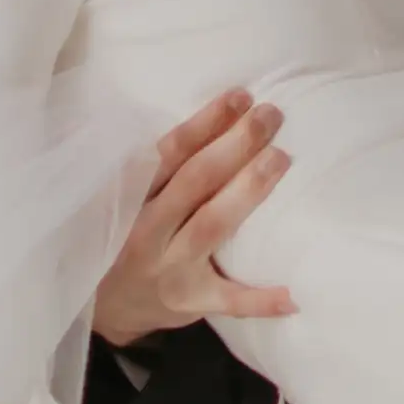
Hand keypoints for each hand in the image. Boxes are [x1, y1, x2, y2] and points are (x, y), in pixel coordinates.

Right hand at [92, 90, 295, 349]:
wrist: (111, 306)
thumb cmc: (134, 237)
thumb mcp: (134, 200)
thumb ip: (165, 169)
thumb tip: (226, 117)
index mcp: (134, 198)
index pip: (169, 154)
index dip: (204, 123)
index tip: (240, 97)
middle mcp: (146, 230)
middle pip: (194, 182)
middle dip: (234, 145)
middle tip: (270, 116)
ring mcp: (168, 268)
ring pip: (210, 226)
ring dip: (246, 192)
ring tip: (280, 159)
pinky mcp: (189, 302)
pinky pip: (227, 301)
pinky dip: (260, 300)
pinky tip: (292, 294)